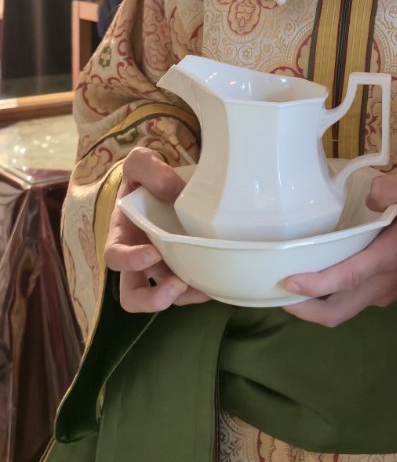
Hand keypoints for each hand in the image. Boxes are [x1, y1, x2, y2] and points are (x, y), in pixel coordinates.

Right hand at [104, 147, 208, 313]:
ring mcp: (162, 266)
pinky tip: (217, 281)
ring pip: (166, 297)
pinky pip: (190, 289)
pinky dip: (202, 290)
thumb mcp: (141, 162)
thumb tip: (175, 192)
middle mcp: (139, 258)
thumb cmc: (149, 175)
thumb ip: (151, 170)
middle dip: (152, 299)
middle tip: (176, 286)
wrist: (169, 178)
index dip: (130, 261)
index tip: (153, 252)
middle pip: (133, 296)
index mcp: (123, 235)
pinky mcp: (184, 267)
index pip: (115, 257)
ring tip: (204, 286)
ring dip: (184, 297)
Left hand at [282, 172, 396, 326]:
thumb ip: (392, 187)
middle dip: (302, 309)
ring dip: (311, 306)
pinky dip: (326, 298)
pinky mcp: (382, 295)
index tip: (288, 280)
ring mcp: (382, 294)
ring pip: (340, 312)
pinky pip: (349, 303)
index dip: (316, 283)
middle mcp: (383, 283)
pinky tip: (313, 278)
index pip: (348, 277)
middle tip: (273, 291)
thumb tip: (369, 198)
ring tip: (285, 285)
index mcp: (389, 257)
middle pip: (336, 312)